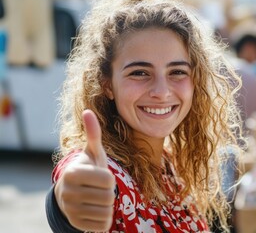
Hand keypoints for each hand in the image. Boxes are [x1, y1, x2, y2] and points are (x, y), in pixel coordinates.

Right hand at [54, 109, 114, 230]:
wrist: (71, 193)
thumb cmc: (88, 169)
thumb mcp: (93, 152)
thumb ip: (94, 134)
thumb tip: (89, 111)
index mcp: (73, 173)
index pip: (108, 181)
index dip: (110, 179)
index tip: (102, 177)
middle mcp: (67, 192)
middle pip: (109, 197)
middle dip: (110, 193)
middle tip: (100, 189)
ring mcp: (70, 210)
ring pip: (107, 212)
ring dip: (108, 206)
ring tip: (98, 199)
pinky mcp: (76, 224)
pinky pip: (103, 225)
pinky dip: (104, 219)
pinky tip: (95, 210)